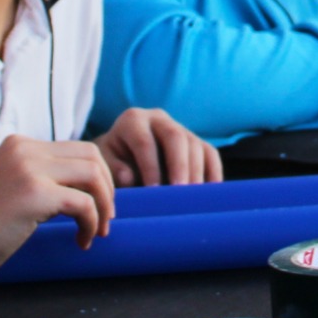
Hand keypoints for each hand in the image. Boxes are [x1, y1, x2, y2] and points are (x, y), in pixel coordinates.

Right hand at [0, 135, 115, 275]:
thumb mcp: (11, 189)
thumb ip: (39, 179)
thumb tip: (83, 191)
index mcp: (20, 145)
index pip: (77, 149)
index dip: (97, 178)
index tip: (99, 206)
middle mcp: (25, 149)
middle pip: (91, 155)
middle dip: (107, 188)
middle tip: (105, 219)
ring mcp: (30, 168)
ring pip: (93, 175)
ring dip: (104, 206)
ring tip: (98, 230)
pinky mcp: (35, 193)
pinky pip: (83, 203)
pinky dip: (91, 223)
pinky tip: (82, 241)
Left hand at [97, 107, 222, 186]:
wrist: (123, 155)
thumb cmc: (112, 162)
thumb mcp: (104, 162)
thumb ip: (114, 169)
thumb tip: (128, 177)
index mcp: (133, 120)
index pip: (145, 142)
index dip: (150, 167)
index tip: (153, 191)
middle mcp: (158, 119)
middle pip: (175, 137)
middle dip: (179, 165)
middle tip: (180, 191)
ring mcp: (180, 128)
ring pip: (195, 145)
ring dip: (196, 172)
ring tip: (193, 198)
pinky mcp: (197, 142)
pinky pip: (210, 154)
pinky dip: (212, 173)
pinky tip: (210, 194)